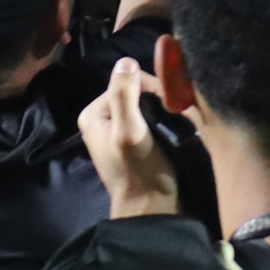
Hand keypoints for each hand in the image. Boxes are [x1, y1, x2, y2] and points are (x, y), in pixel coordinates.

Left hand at [79, 57, 181, 219]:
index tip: (170, 107)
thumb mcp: (130, 132)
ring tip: (176, 123)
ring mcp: (116, 129)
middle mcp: (101, 117)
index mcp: (93, 112)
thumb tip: (126, 61)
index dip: (152, 88)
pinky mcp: (131, 139)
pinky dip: (162, 119)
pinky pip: (148, 117)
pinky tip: (172, 128)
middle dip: (158, 100)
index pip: (128, 80)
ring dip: (163, 110)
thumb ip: (124, 96)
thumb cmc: (140, 171)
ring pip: (145, 103)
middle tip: (175, 117)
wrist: (151, 207)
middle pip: (136, 90)